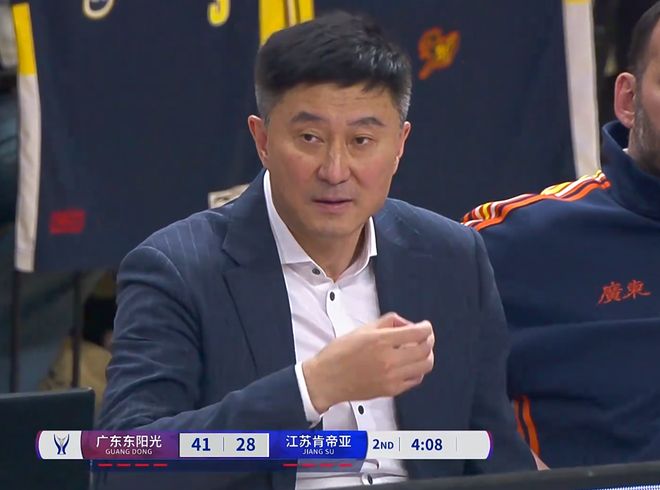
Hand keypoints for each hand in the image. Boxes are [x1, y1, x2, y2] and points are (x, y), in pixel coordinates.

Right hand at [302, 312, 434, 412]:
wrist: (327, 379)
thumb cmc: (339, 354)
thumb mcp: (362, 329)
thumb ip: (387, 322)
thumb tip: (405, 323)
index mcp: (380, 341)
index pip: (417, 333)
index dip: (426, 327)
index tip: (426, 326)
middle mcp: (388, 360)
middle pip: (425, 349)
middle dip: (429, 340)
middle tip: (426, 337)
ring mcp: (391, 377)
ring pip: (425, 366)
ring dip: (427, 355)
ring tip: (421, 351)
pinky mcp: (391, 390)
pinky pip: (415, 379)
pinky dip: (418, 370)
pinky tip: (411, 365)